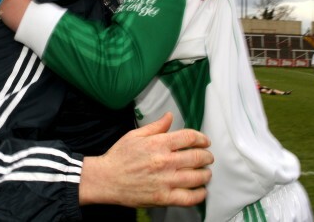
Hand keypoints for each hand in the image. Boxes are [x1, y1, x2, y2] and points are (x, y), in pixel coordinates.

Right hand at [79, 113, 212, 207]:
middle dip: (207, 156)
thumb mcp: (134, 135)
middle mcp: (165, 161)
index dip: (201, 138)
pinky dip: (199, 194)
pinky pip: (189, 197)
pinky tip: (201, 191)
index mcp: (158, 144)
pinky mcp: (163, 197)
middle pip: (197, 157)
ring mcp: (165, 181)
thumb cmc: (119, 157)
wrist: (106, 179)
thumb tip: (169, 116)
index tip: (205, 141)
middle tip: (208, 157)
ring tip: (205, 173)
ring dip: (205, 174)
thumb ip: (156, 126)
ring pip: (197, 177)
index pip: (189, 138)